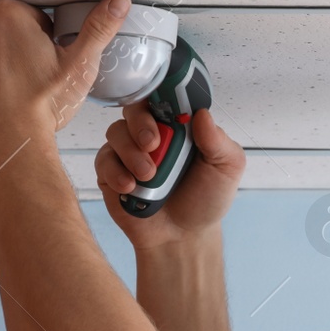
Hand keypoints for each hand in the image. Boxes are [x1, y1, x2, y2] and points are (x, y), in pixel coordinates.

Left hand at [0, 0, 133, 153]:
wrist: (7, 141)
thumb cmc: (40, 106)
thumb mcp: (79, 65)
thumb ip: (99, 28)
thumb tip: (117, 3)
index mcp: (11, 14)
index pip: (32, 18)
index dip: (45, 42)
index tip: (47, 63)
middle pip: (4, 30)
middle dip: (18, 49)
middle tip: (32, 78)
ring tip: (13, 90)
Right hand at [94, 105, 245, 249]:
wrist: (183, 237)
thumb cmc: (205, 200)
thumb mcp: (226, 169)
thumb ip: (218, 141)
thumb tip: (203, 114)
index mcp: (179, 126)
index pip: (164, 97)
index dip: (159, 94)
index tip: (162, 106)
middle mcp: (151, 133)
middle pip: (134, 109)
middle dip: (140, 124)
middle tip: (153, 144)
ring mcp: (129, 151)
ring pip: (116, 132)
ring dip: (130, 152)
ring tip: (148, 176)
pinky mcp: (111, 172)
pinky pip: (103, 160)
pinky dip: (116, 172)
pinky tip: (131, 187)